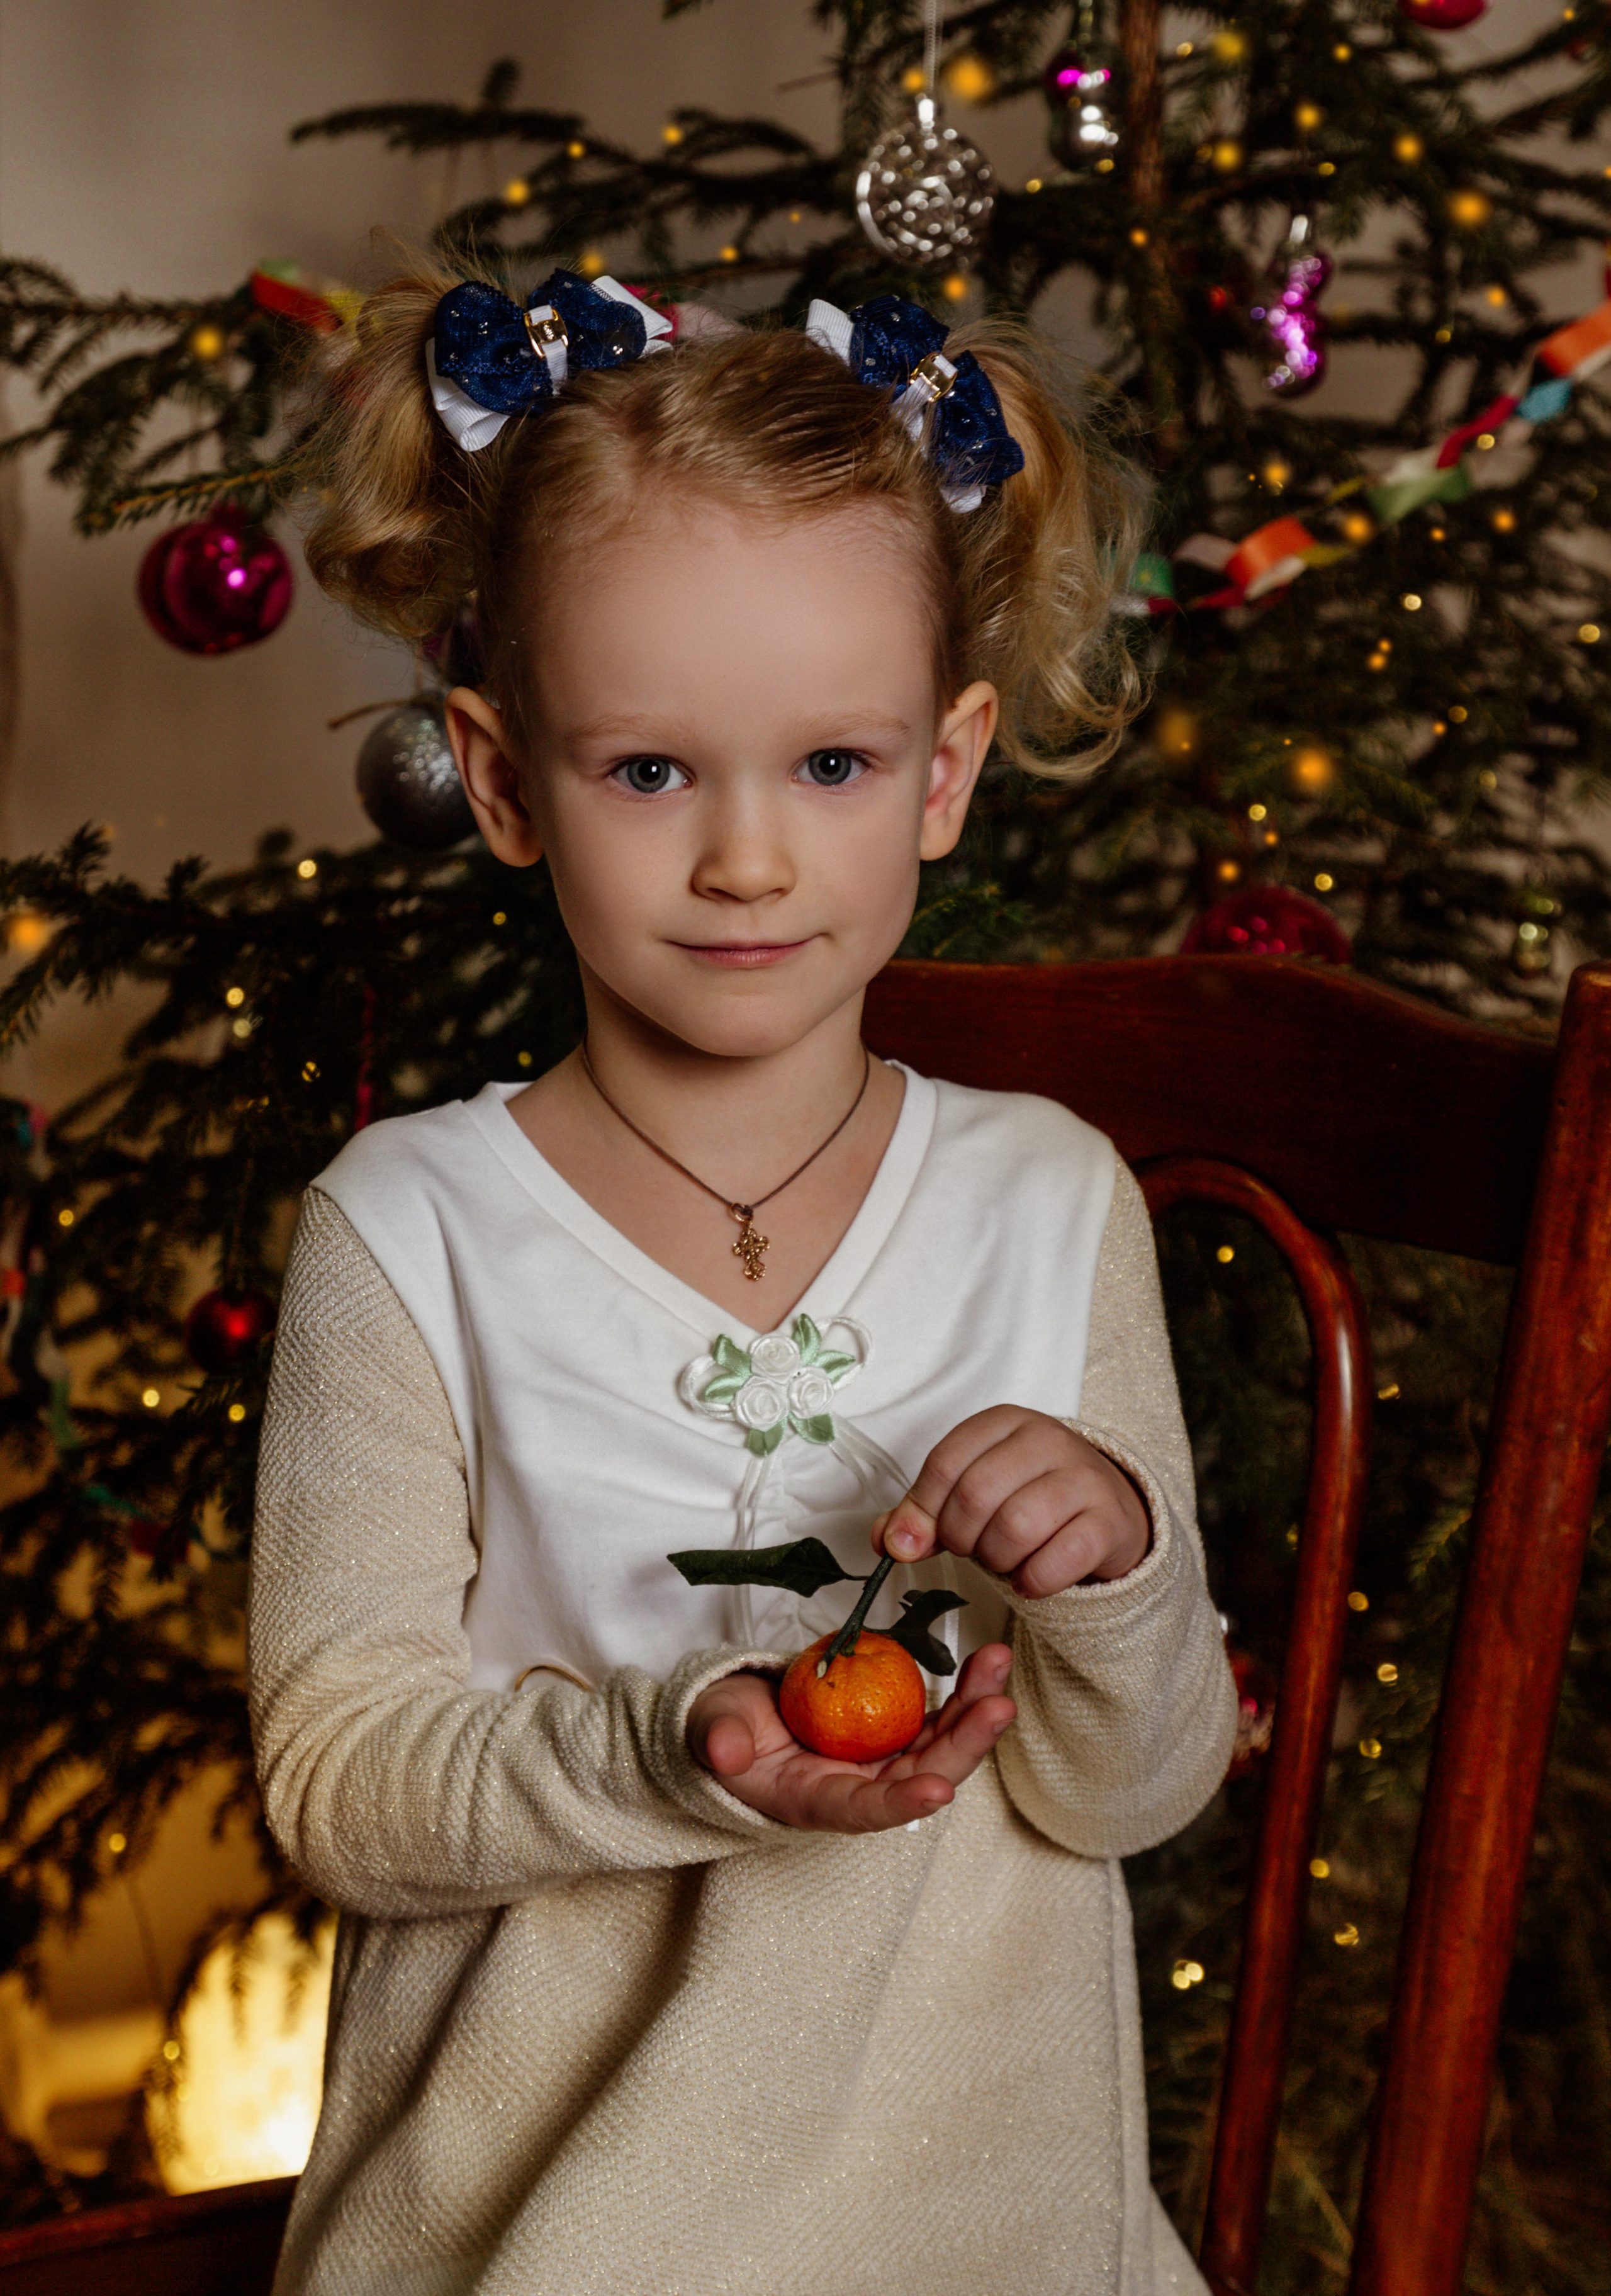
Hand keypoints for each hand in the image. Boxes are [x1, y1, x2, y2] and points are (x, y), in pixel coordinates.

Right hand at [686, 1643, 1015, 1831]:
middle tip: (999, 1706)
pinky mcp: (890, 1727)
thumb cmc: (723, 1730)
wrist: (736, 1717)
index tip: (938, 1791)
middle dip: (965, 1745)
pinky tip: (984, 1663)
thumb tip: (725, 1752)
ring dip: (974, 1710)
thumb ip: (719, 1740)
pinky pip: (935, 1714)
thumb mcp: (712, 1732)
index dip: (901, 1804)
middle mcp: (860, 1787)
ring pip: (939, 1743)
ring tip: (997, 1666)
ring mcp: (879, 1757)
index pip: (864, 1811)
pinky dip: (962, 1691)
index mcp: (817, 1800)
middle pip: (923, 1775)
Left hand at [871, 1406, 1151, 1598]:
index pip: (944, 1463)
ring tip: (1004, 1560)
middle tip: (973, 1549)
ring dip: (997, 1561)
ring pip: (1016, 1527)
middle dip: (962, 1538)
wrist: (1108, 1510)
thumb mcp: (973, 1491)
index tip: (918, 1540)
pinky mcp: (1108, 1521)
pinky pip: (1058, 1559)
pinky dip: (1033, 1580)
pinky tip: (1031, 1578)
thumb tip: (888, 1541)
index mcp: (1004, 1422)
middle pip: (976, 1495)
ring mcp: (1083, 1478)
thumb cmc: (1029, 1497)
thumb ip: (924, 1512)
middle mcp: (1047, 1439)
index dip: (923, 1511)